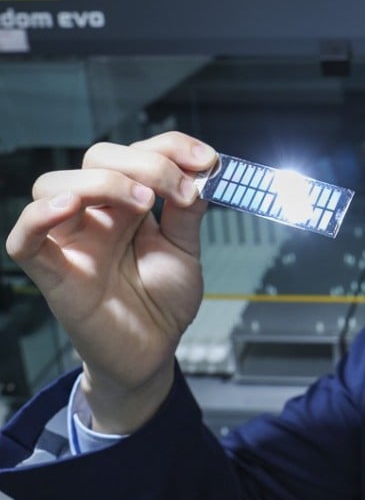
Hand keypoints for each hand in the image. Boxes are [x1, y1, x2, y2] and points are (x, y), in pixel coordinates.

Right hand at [4, 131, 216, 432]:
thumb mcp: (184, 248)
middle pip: (97, 159)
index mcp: (127, 203)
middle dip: (144, 163)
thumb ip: (187, 209)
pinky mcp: (54, 273)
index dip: (169, 146)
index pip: (134, 151)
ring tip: (142, 203)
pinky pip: (24, 239)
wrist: (154, 352)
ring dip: (101, 182)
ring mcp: (71, 240)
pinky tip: (70, 207)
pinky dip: (39, 217)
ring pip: (53, 184)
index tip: (205, 160)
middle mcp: (96, 214)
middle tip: (178, 192)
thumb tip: (202, 170)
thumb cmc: (162, 302)